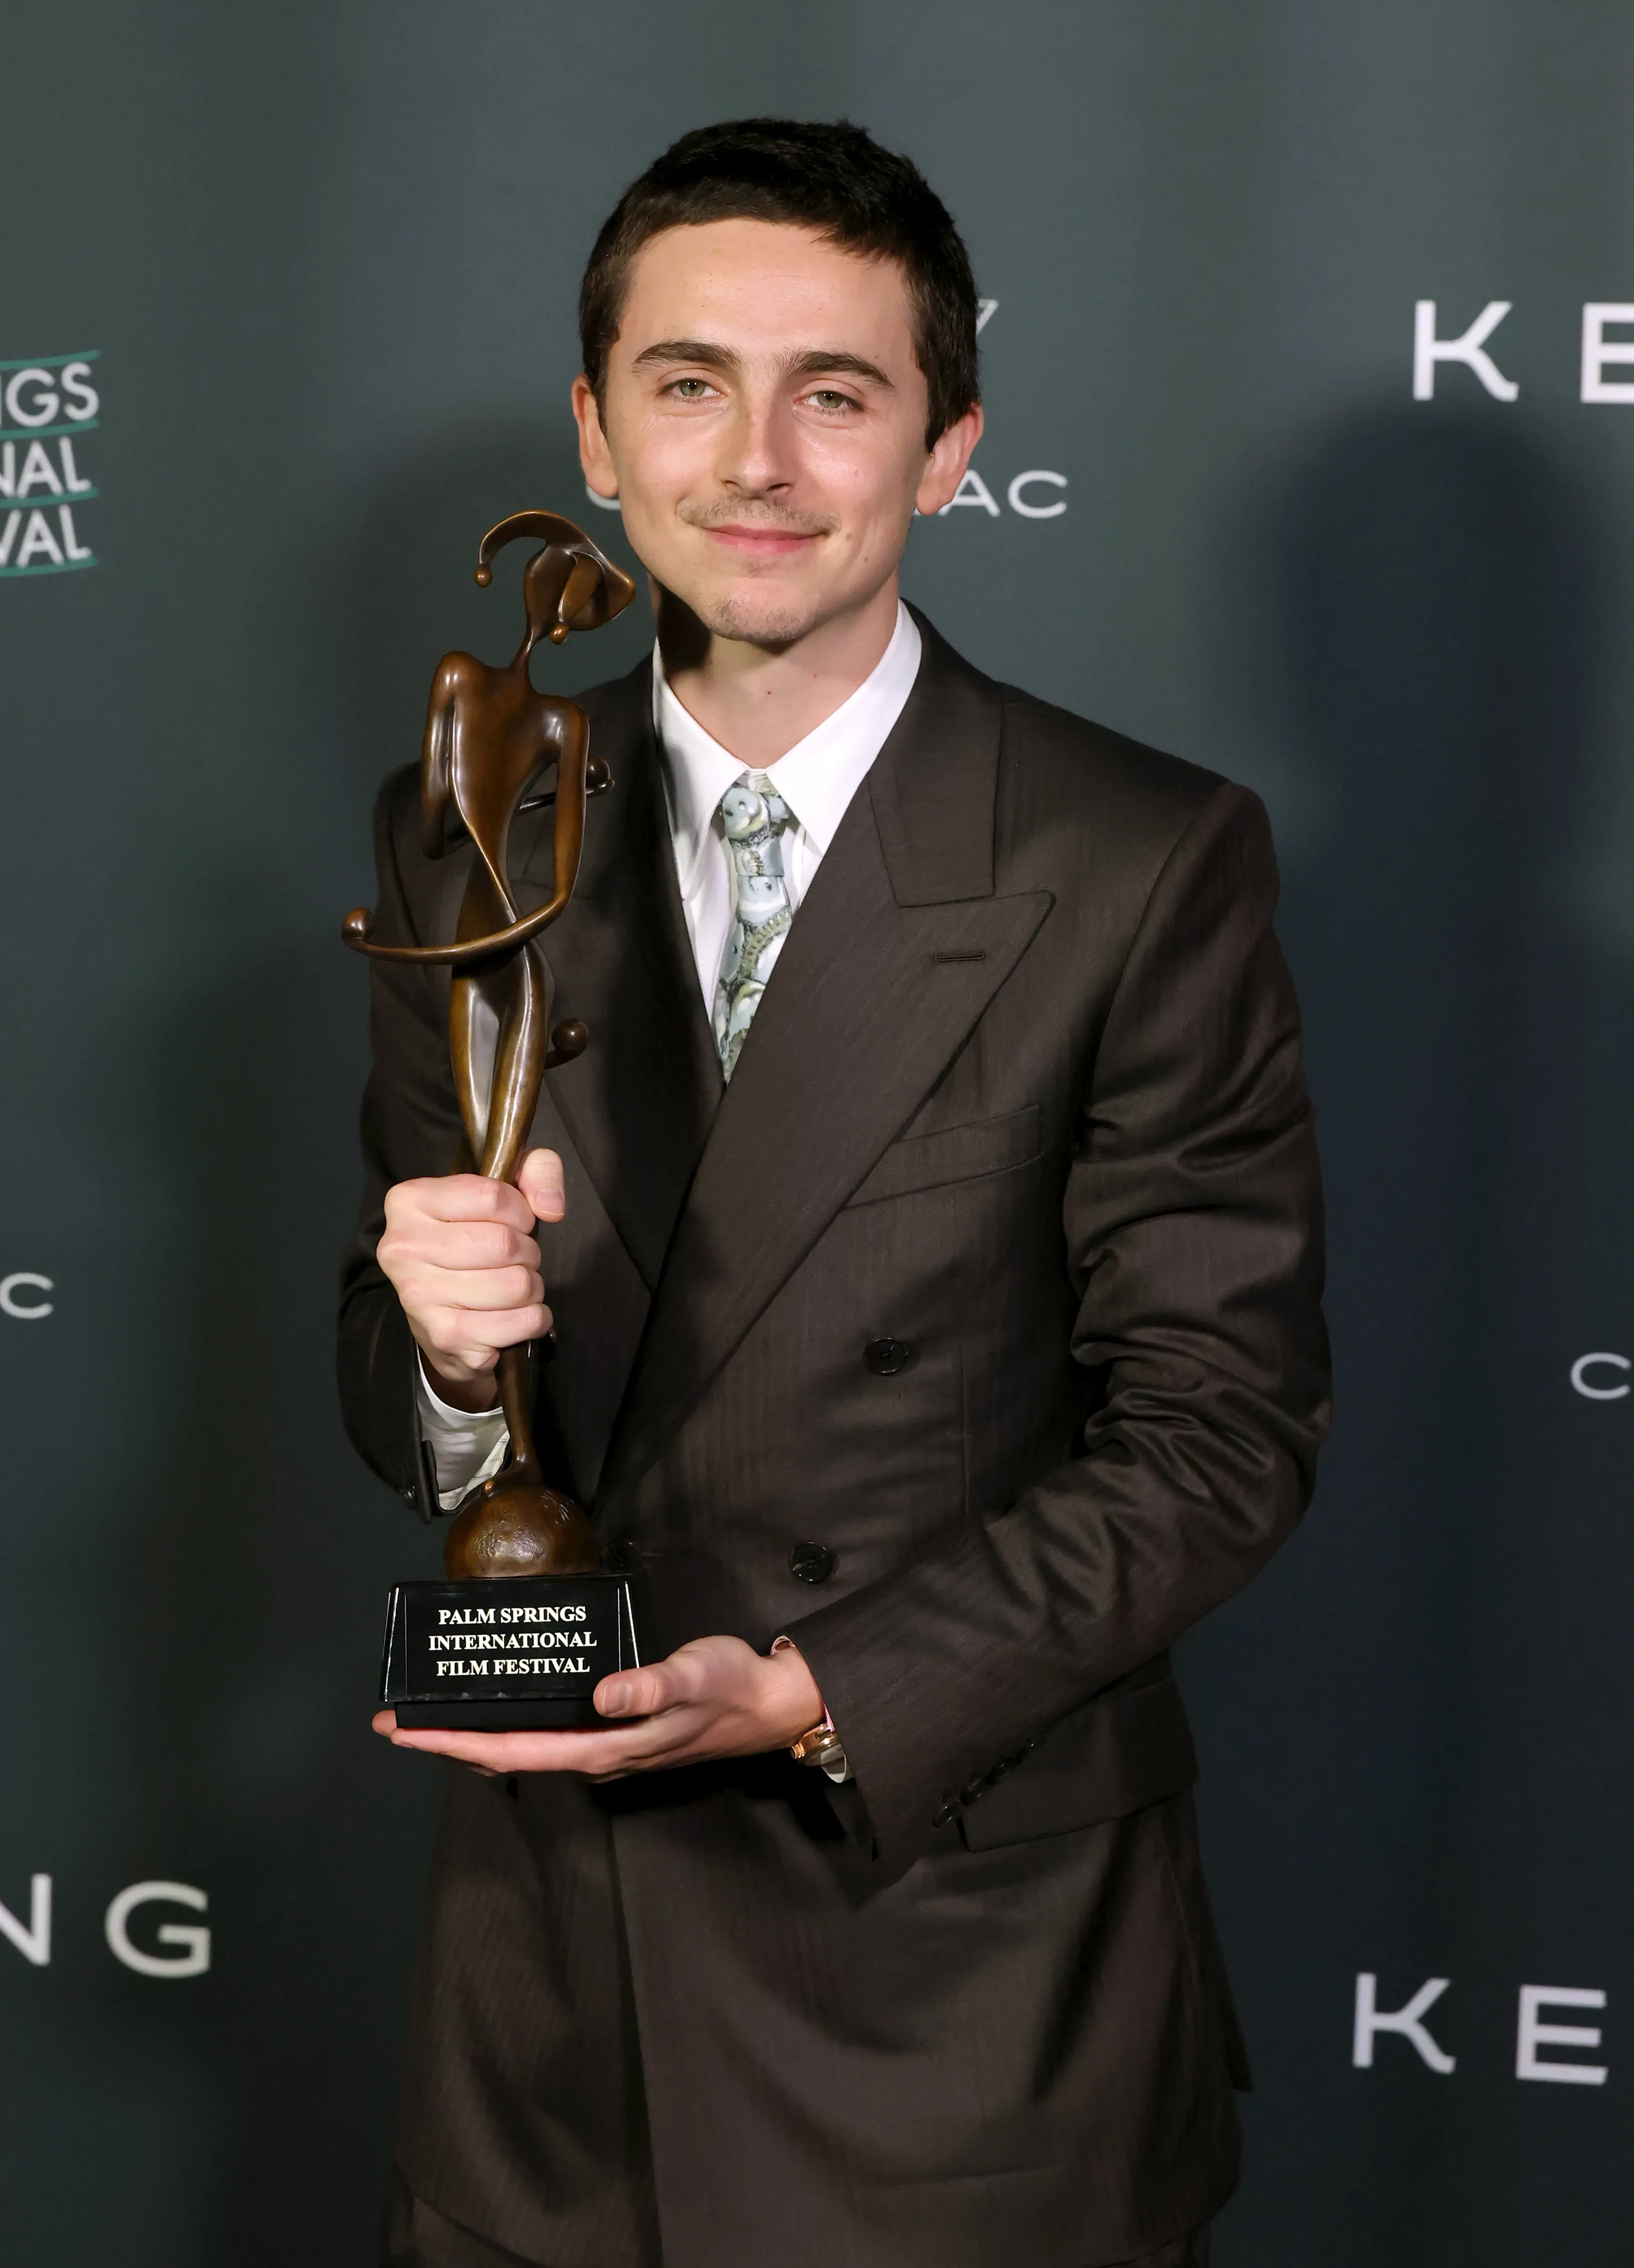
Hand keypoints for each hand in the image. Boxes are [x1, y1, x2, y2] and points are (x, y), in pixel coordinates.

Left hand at [372, 1635, 825, 1780]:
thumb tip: (601, 1695)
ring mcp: (604, 1747)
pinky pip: (547, 1737)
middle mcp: (597, 1754)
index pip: (514, 1751)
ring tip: (431, 1718)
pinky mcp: (614, 1732)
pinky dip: (512, 1725)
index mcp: (604, 1746)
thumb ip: (647, 1687)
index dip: (457, 1743)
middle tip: (394, 1723)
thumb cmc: (729, 1686)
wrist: (768, 1703)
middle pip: (507, 1755)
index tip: (410, 1733)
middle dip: (449, 1742)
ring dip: (475, 1736)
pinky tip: (501, 1707)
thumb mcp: (691, 1675)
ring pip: (525, 1748)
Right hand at [377, 1148, 563, 1410]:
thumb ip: (536, 1170)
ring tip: (513, 1285)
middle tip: (517, 1259)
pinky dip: (534, 1317)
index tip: (517, 1223)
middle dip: (527, 1252)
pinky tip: (513, 1313)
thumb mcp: (504, 1188)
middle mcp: (403, 1247)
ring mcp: (419, 1296)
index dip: (521, 1211)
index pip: (492, 1196)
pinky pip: (523, 1321)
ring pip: (516, 1284)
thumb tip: (551, 1208)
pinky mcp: (446, 1336)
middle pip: (504, 1243)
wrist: (440, 1314)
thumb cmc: (474, 1240)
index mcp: (409, 1200)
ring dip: (531, 1286)